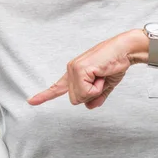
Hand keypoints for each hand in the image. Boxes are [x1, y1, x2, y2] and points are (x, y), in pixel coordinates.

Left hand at [27, 30, 146, 108]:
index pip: (58, 86)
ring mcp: (74, 68)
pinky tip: (101, 74)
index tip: (32, 101)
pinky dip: (97, 87)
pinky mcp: (79, 69)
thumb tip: (89, 106)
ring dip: (95, 90)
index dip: (45, 95)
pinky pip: (86, 91)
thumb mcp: (106, 85)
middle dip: (91, 95)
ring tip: (102, 75)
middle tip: (101, 80)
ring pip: (79, 97)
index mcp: (76, 73)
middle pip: (75, 99)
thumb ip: (97, 97)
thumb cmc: (116, 63)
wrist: (125, 51)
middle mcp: (71, 69)